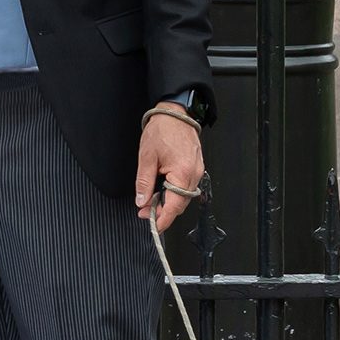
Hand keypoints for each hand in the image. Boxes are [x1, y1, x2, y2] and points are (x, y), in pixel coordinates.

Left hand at [135, 107, 204, 235]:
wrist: (175, 114)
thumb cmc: (162, 130)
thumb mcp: (146, 157)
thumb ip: (144, 182)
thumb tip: (142, 201)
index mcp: (182, 172)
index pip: (174, 206)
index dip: (162, 219)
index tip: (153, 225)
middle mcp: (194, 174)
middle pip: (180, 204)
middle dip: (163, 211)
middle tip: (144, 211)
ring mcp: (197, 171)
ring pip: (183, 197)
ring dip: (168, 202)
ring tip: (151, 199)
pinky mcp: (196, 168)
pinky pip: (186, 187)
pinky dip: (174, 192)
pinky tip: (162, 189)